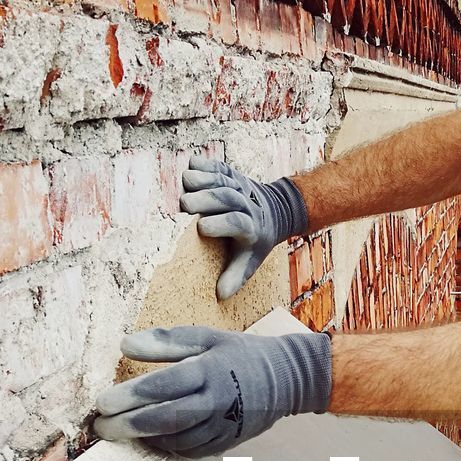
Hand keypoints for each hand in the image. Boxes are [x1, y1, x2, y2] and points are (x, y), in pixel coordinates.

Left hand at [94, 326, 331, 457]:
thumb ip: (166, 342)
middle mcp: (216, 401)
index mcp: (209, 370)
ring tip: (116, 432)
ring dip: (144, 438)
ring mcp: (224, 426)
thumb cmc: (240, 353)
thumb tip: (124, 344)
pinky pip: (192, 450)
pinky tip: (149, 439)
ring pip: (177, 439)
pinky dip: (167, 446)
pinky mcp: (228, 442)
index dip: (130, 396)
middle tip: (100, 427)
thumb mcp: (207, 337)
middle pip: (166, 419)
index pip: (163, 386)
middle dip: (129, 425)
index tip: (101, 402)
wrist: (288, 379)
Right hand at [180, 159, 308, 299]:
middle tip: (184, 205)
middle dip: (206, 199)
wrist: (275, 212)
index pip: (237, 223)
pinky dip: (204, 165)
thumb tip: (220, 295)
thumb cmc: (255, 242)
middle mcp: (248, 204)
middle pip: (227, 198)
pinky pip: (218, 166)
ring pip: (222, 179)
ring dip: (203, 179)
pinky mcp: (232, 174)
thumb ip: (235, 277)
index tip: (201, 228)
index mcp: (252, 228)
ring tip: (184, 183)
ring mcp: (240, 187)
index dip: (220, 224)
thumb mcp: (249, 261)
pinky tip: (190, 167)